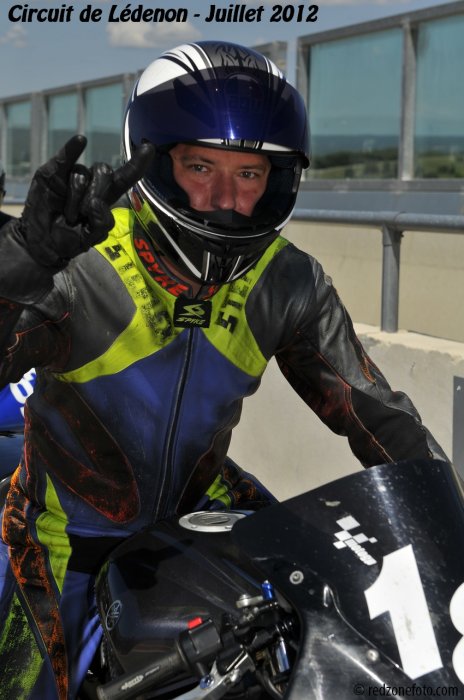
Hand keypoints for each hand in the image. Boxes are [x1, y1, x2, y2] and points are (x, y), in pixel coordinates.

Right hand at [17, 135, 153, 269]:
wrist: (43, 241)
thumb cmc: (70, 238)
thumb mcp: (90, 238)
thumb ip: (100, 224)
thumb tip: (95, 203)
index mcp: (106, 197)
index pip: (126, 177)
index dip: (137, 164)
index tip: (148, 148)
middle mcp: (93, 182)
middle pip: (105, 173)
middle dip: (95, 194)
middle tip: (81, 215)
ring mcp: (74, 175)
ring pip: (82, 174)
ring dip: (75, 197)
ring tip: (67, 215)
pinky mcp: (55, 171)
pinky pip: (66, 157)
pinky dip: (73, 148)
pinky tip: (80, 141)